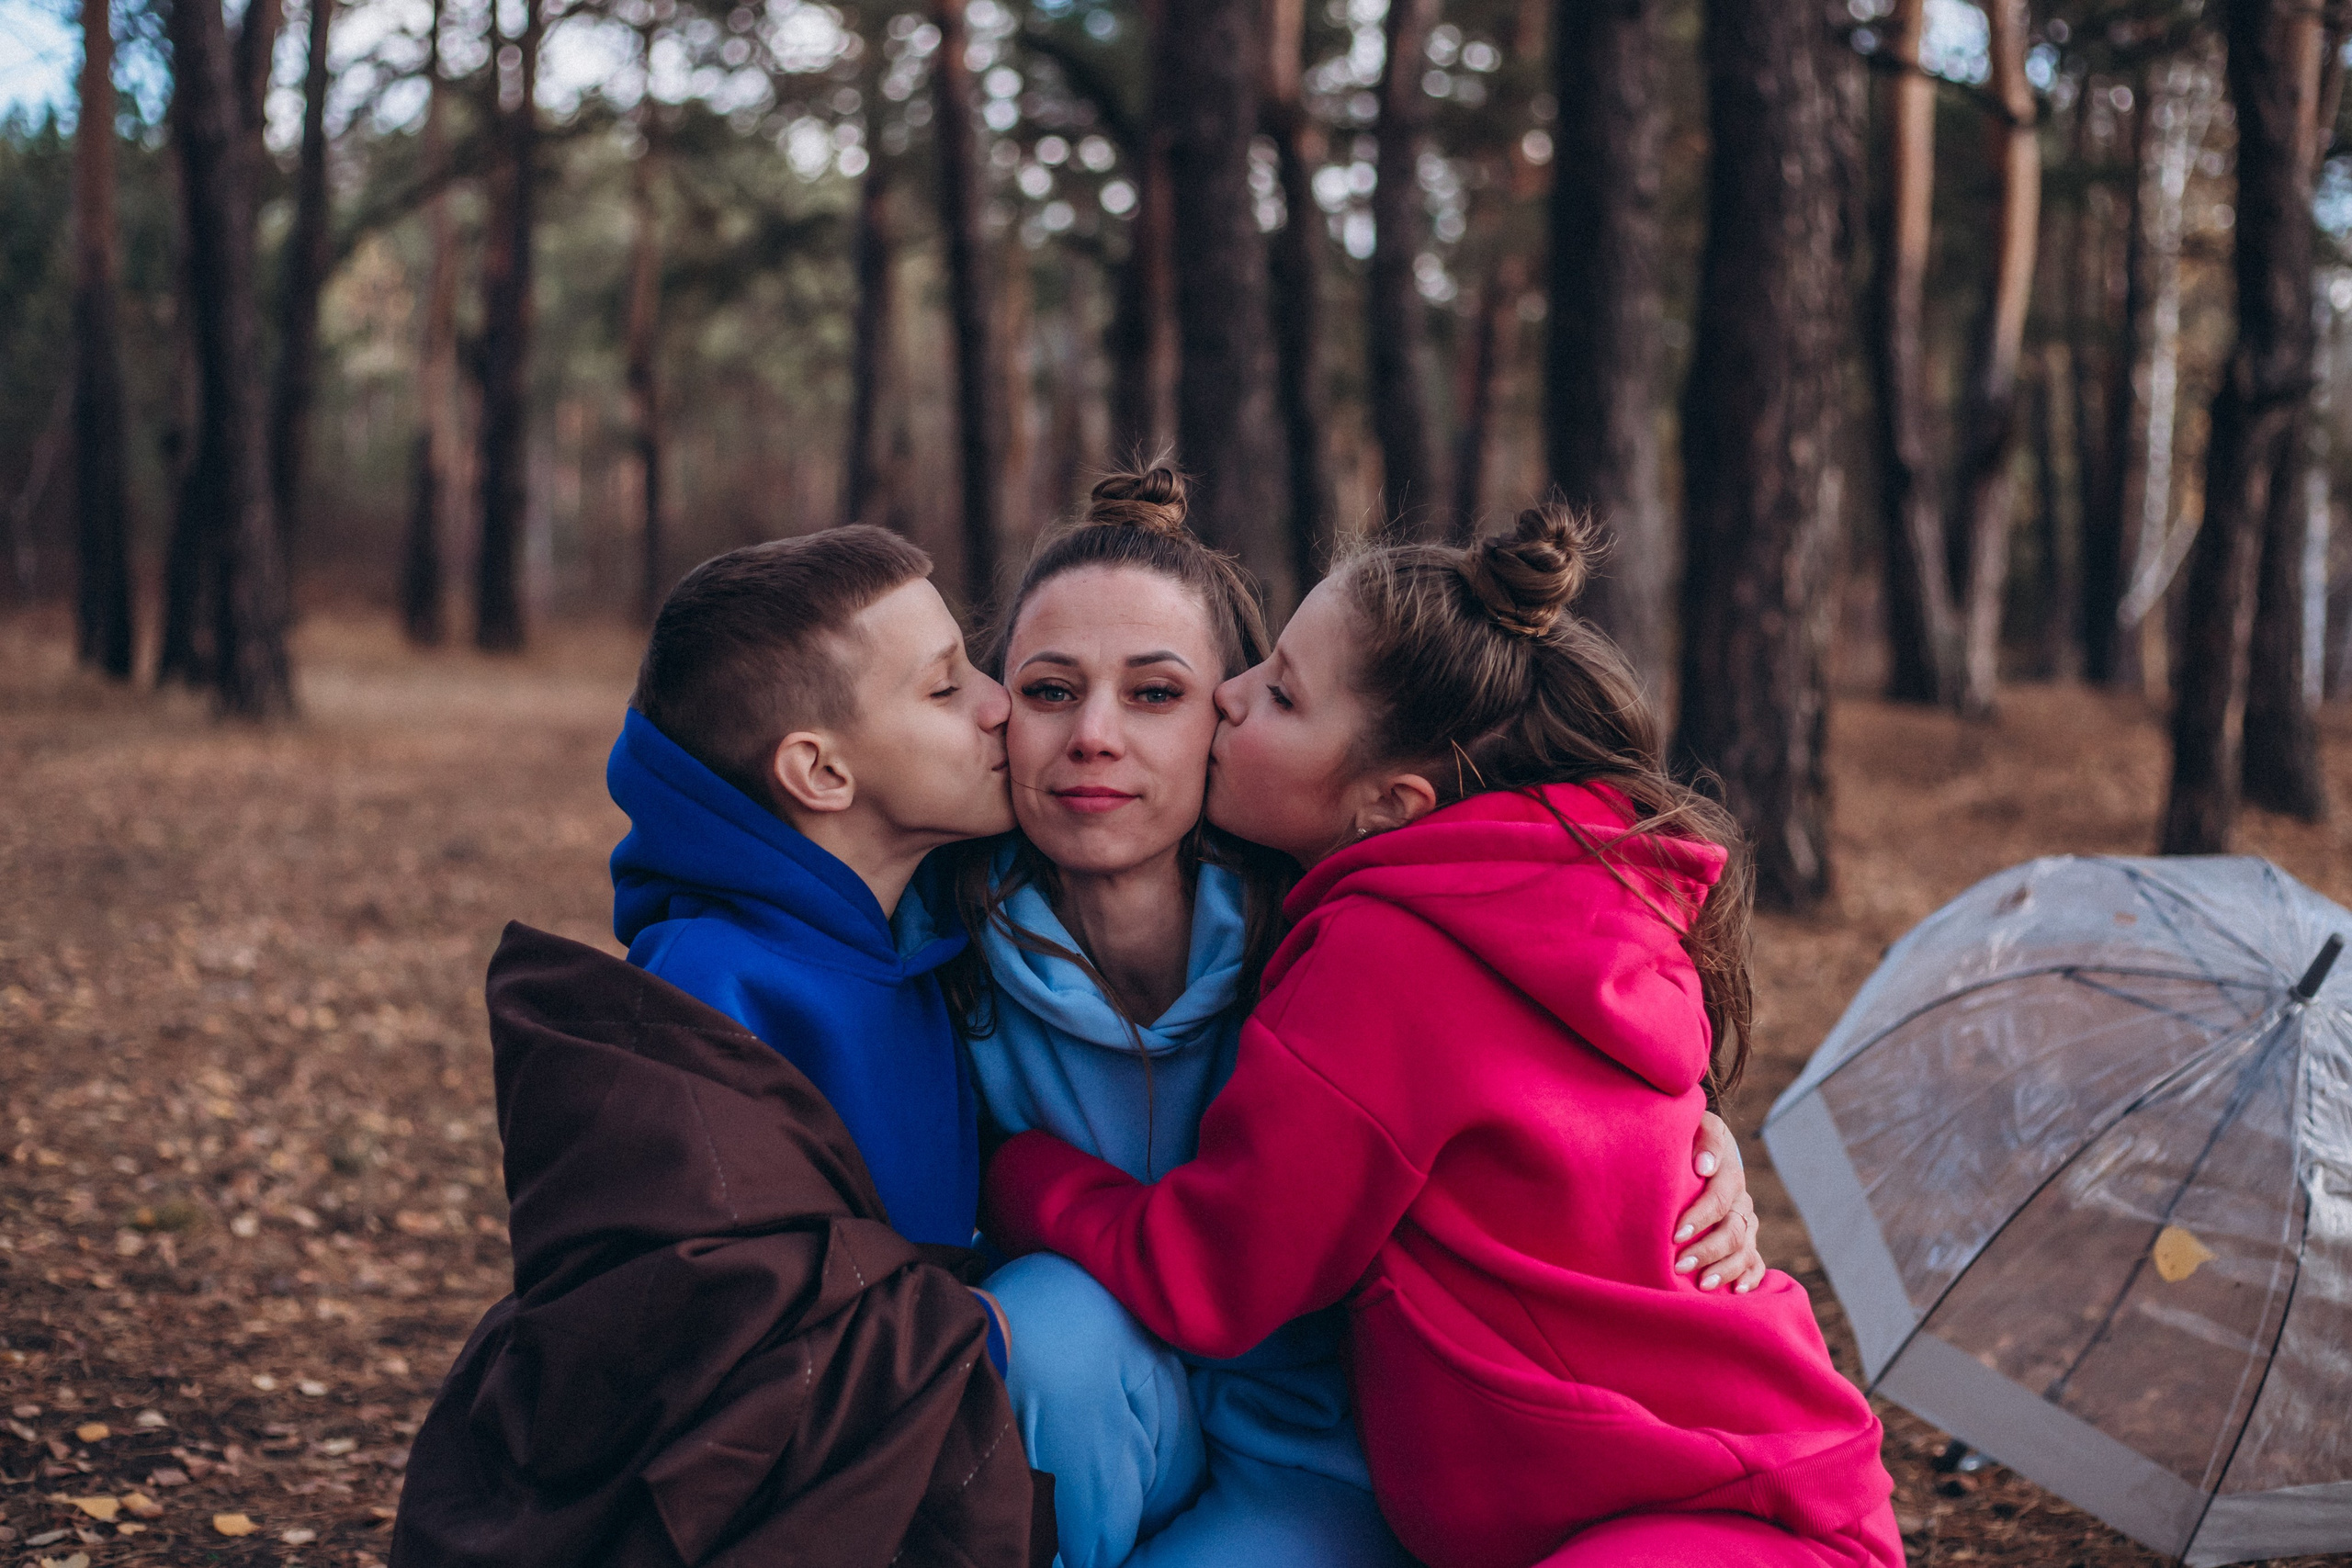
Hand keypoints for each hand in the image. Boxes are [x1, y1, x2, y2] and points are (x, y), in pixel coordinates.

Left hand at [1672, 1112, 1765, 1293]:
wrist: (1702, 1147)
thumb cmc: (1690, 1137)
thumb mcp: (1697, 1126)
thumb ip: (1704, 1140)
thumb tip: (1705, 1166)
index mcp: (1729, 1173)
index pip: (1719, 1199)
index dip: (1700, 1218)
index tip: (1676, 1233)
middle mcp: (1741, 1201)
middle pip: (1732, 1231)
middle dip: (1707, 1251)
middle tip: (1680, 1264)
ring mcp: (1745, 1223)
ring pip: (1744, 1251)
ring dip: (1724, 1270)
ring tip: (1703, 1285)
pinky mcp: (1746, 1241)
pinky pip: (1756, 1263)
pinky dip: (1751, 1278)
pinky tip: (1737, 1291)